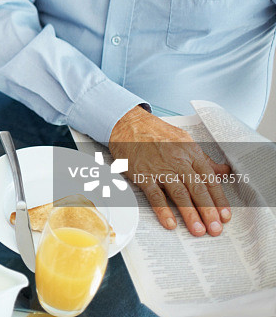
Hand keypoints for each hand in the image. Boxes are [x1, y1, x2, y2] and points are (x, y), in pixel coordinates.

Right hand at [109, 107, 230, 235]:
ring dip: (190, 214)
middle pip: (197, 189)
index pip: (210, 179)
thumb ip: (204, 159)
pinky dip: (162, 210)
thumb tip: (224, 172)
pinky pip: (154, 194)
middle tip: (215, 229)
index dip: (219, 200)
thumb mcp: (184, 141)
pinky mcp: (142, 174)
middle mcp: (178, 161)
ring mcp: (159, 168)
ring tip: (198, 230)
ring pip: (179, 193)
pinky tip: (170, 223)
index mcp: (190, 153)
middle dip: (208, 211)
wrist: (128, 124)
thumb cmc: (156, 133)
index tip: (225, 216)